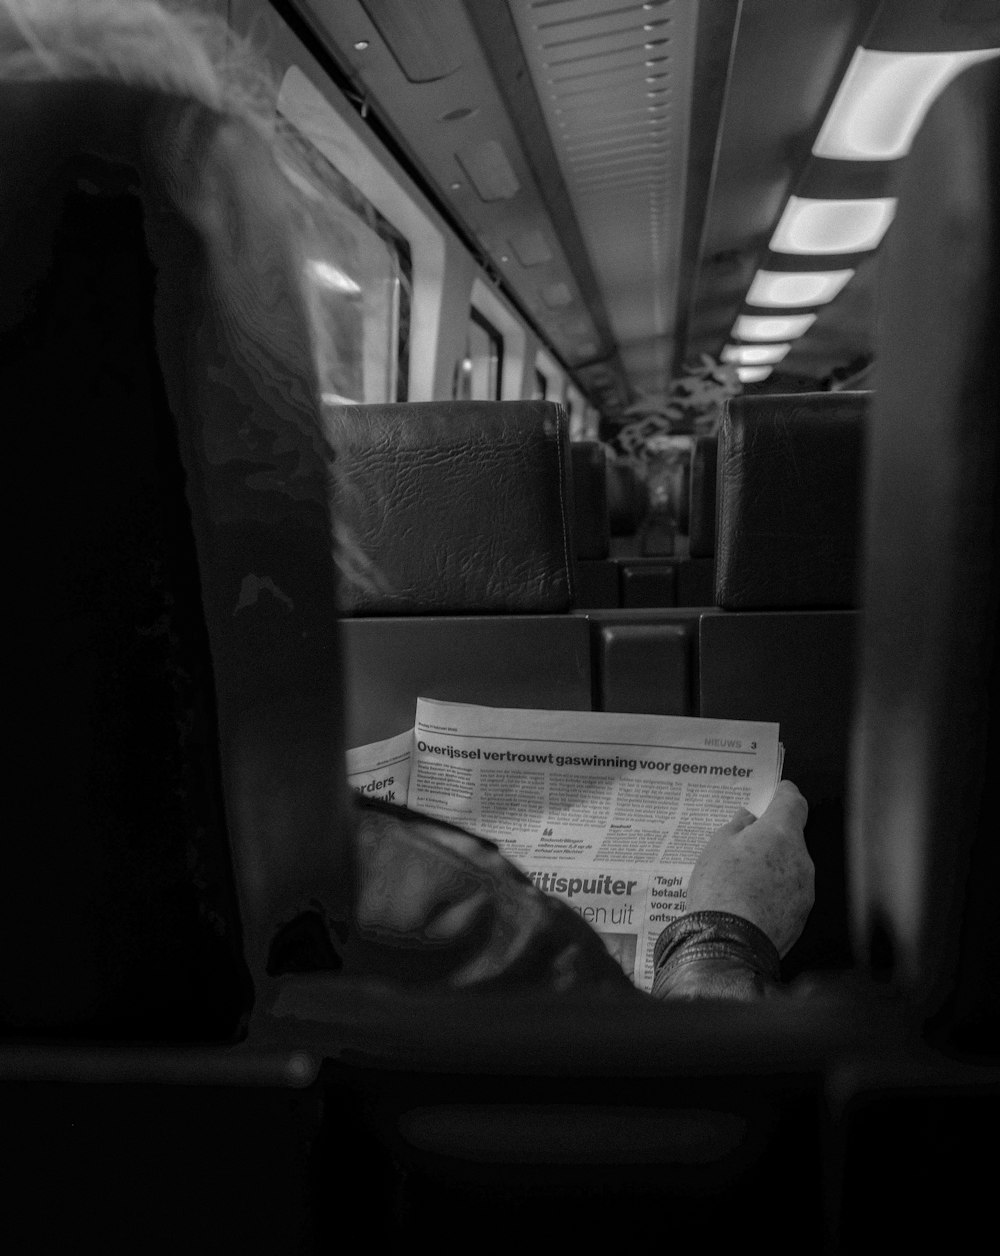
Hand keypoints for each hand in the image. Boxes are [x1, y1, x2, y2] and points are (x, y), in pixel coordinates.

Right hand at [684, 780, 813, 956]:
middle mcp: (801, 858)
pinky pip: (789, 893)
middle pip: (790, 837)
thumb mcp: (716, 846)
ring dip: (773, 867)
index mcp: (780, 832)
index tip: (778, 791)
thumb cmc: (720, 888)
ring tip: (741, 880)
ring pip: (790, 867)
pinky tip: (750, 901)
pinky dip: (774, 892)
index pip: (793, 802)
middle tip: (742, 845)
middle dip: (770, 838)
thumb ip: (737, 827)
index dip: (784, 794)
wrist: (728, 943)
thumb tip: (748, 820)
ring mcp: (804, 889)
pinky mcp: (801, 915)